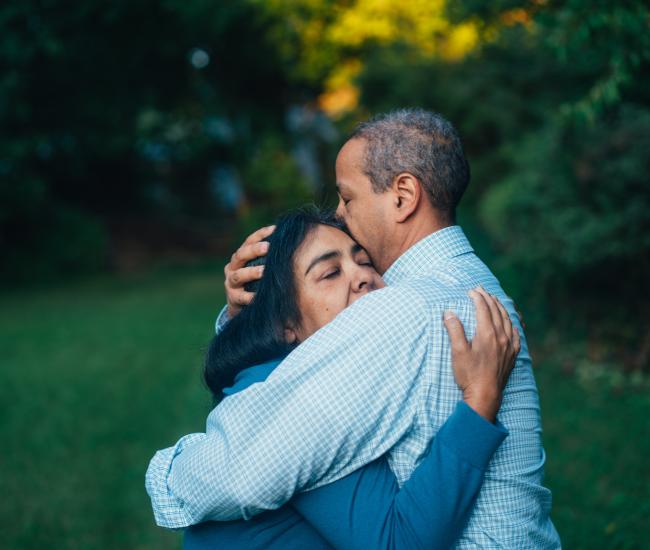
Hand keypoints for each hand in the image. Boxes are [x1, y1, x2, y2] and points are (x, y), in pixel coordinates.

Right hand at [223, 225, 274, 317]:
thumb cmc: (254, 282)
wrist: (239, 305)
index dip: (260, 234)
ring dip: (251, 272)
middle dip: (254, 250)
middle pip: (241, 255)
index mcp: (239, 257)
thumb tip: (290, 242)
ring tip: (264, 271)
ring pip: (239, 275)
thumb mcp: (257, 268)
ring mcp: (231, 282)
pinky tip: (259, 296)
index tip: (274, 229)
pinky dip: (250, 296)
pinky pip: (241, 297)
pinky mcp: (232, 298)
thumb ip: (268, 258)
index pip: (248, 241)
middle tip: (268, 247)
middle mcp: (232, 267)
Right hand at [443, 287, 520, 422]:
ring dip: (501, 308)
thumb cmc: (469, 374)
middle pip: (496, 311)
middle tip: (481, 290)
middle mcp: (501, 337)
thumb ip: (454, 330)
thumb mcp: (457, 352)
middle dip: (488, 298)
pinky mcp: (512, 355)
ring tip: (495, 300)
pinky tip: (511, 324)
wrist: (485, 395)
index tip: (471, 291)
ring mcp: (509, 346)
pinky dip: (513, 325)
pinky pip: (516, 335)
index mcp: (487, 334)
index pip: (483, 309)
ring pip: (507, 321)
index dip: (477, 298)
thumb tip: (449, 313)